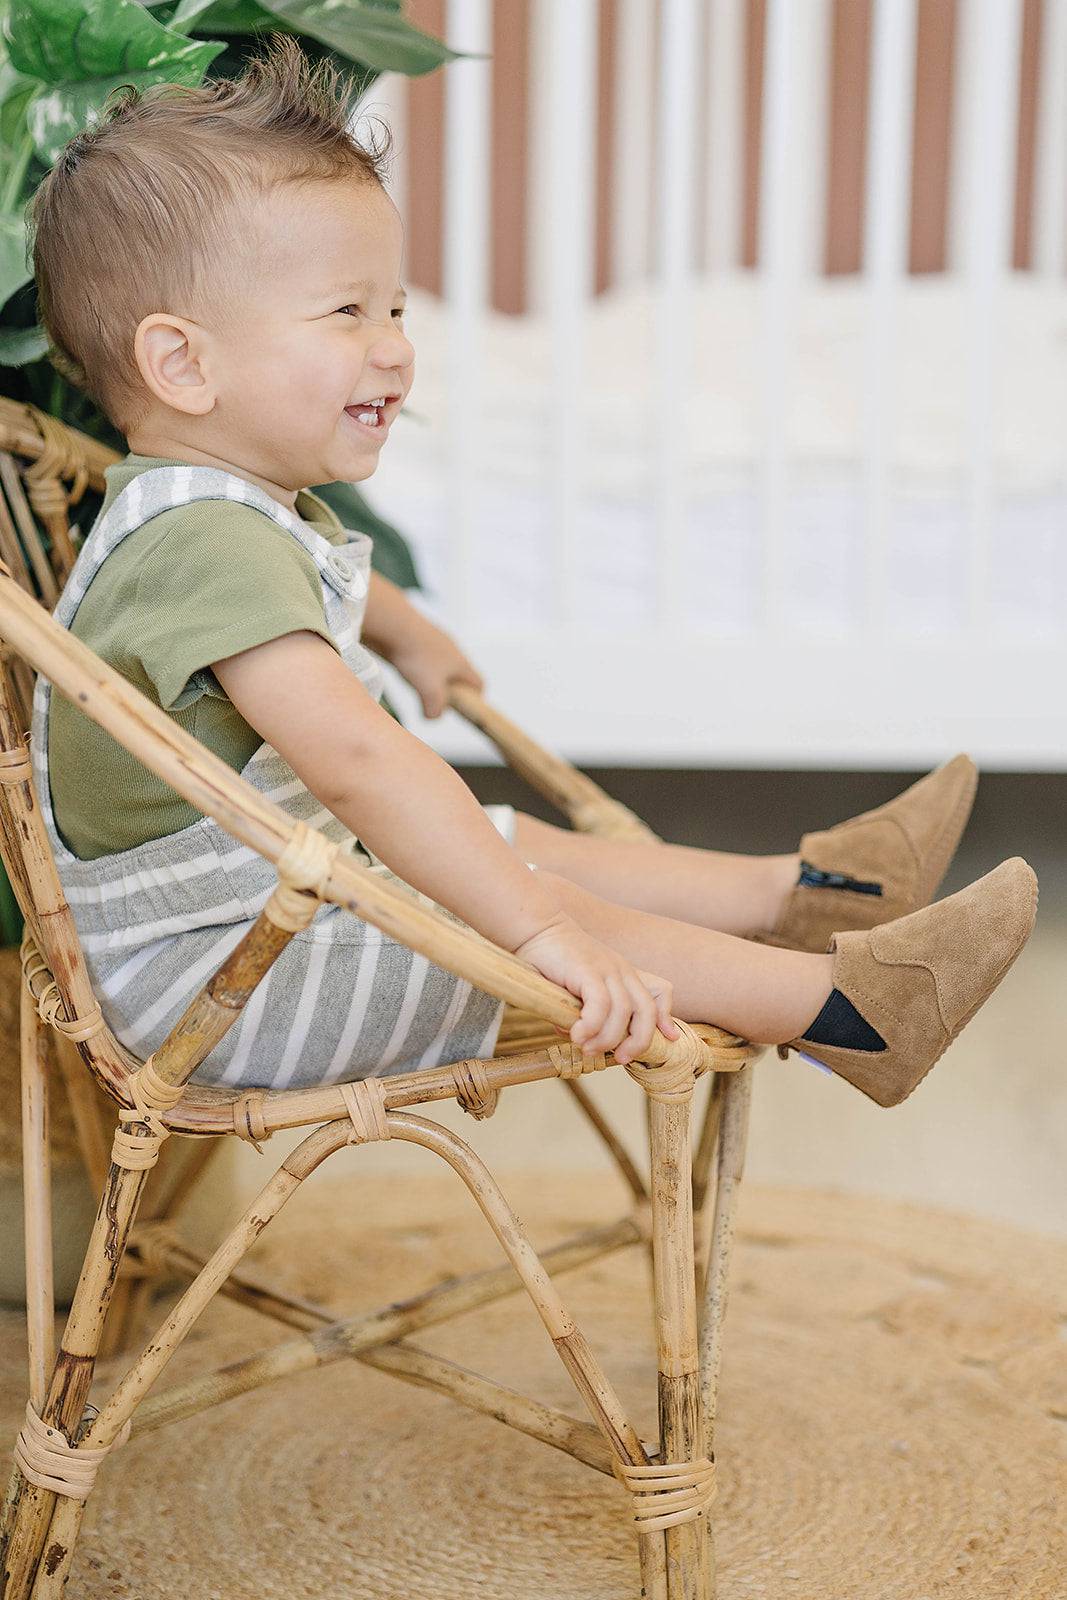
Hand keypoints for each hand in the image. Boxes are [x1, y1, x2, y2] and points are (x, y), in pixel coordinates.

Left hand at [390, 624, 483, 718]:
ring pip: (439, 663)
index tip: (462, 708)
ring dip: (431, 675)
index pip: (478, 683)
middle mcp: (452, 649)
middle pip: (457, 673)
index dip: (474, 698)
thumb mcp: (430, 692)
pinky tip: (403, 665)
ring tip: (415, 681)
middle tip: (432, 698)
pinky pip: (423, 652)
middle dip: (448, 688)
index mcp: (461, 663)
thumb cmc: (417, 656)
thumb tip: (433, 715)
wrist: (395, 625)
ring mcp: (436, 639)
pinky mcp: (419, 634)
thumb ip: (436, 709)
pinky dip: (417, 662)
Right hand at [513, 914, 678, 1066]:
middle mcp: (621, 971)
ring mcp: (607, 969)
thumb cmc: (553, 959)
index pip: (660, 992)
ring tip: (586, 1047)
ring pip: (622, 1013)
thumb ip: (587, 1009)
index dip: (665, 1018)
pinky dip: (591, 1026)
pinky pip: (600, 1005)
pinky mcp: (588, 970)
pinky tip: (576, 1035)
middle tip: (619, 1058)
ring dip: (606, 1039)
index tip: (666, 1039)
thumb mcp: (578, 984)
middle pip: (647, 1010)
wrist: (534, 927)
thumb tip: (583, 1039)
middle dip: (639, 1041)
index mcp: (623, 973)